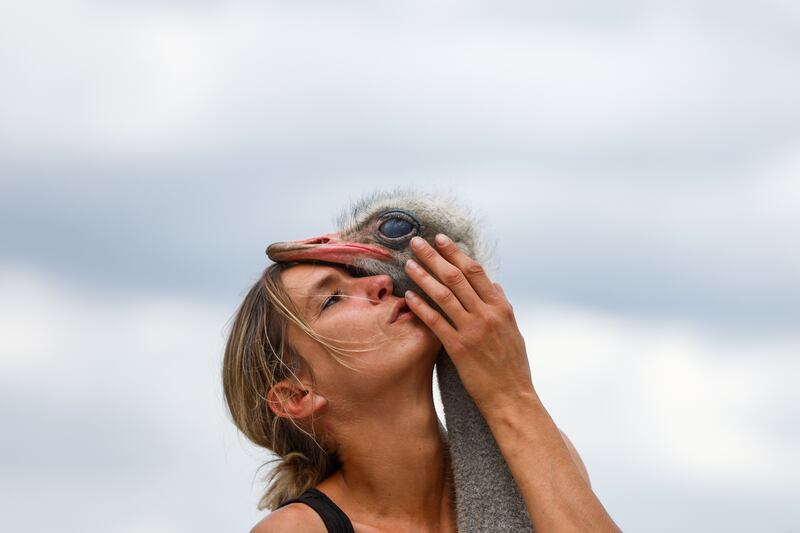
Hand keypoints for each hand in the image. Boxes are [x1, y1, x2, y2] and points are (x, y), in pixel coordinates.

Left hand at [403, 234, 535, 413]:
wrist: (512, 397)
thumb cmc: (513, 365)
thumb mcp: (513, 330)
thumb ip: (502, 305)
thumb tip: (495, 284)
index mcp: (500, 307)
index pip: (475, 271)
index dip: (456, 252)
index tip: (441, 239)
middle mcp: (487, 314)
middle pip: (456, 277)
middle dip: (435, 256)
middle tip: (417, 242)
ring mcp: (472, 330)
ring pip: (444, 295)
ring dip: (424, 276)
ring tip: (408, 263)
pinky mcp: (458, 348)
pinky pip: (436, 322)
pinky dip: (421, 306)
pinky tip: (409, 295)